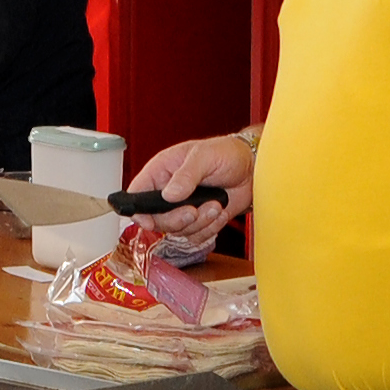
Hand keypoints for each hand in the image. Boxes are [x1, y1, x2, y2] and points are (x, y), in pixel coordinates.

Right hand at [132, 133, 256, 241]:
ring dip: (201, 222)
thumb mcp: (204, 156)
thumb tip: (169, 194)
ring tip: (215, 203)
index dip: (138, 210)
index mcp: (161, 171)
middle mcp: (168, 192)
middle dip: (177, 220)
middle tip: (194, 211)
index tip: (149, 220)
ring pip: (179, 231)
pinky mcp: (199, 221)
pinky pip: (196, 236)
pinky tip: (220, 211)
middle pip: (157, 220)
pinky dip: (211, 228)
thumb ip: (186, 175)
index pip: (137, 194)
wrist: (252, 169)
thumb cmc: (226, 153)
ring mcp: (183, 208)